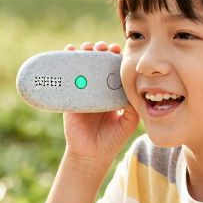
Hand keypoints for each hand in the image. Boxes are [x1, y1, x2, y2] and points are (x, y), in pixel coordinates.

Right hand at [60, 41, 138, 166]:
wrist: (92, 154)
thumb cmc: (111, 139)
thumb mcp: (129, 122)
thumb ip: (133, 108)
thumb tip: (136, 92)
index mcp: (111, 92)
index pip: (113, 69)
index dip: (114, 58)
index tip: (117, 50)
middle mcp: (97, 90)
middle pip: (97, 64)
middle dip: (100, 51)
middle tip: (103, 48)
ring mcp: (83, 93)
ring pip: (82, 68)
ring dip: (84, 53)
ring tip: (87, 48)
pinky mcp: (70, 98)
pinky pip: (67, 79)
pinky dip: (65, 64)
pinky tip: (68, 52)